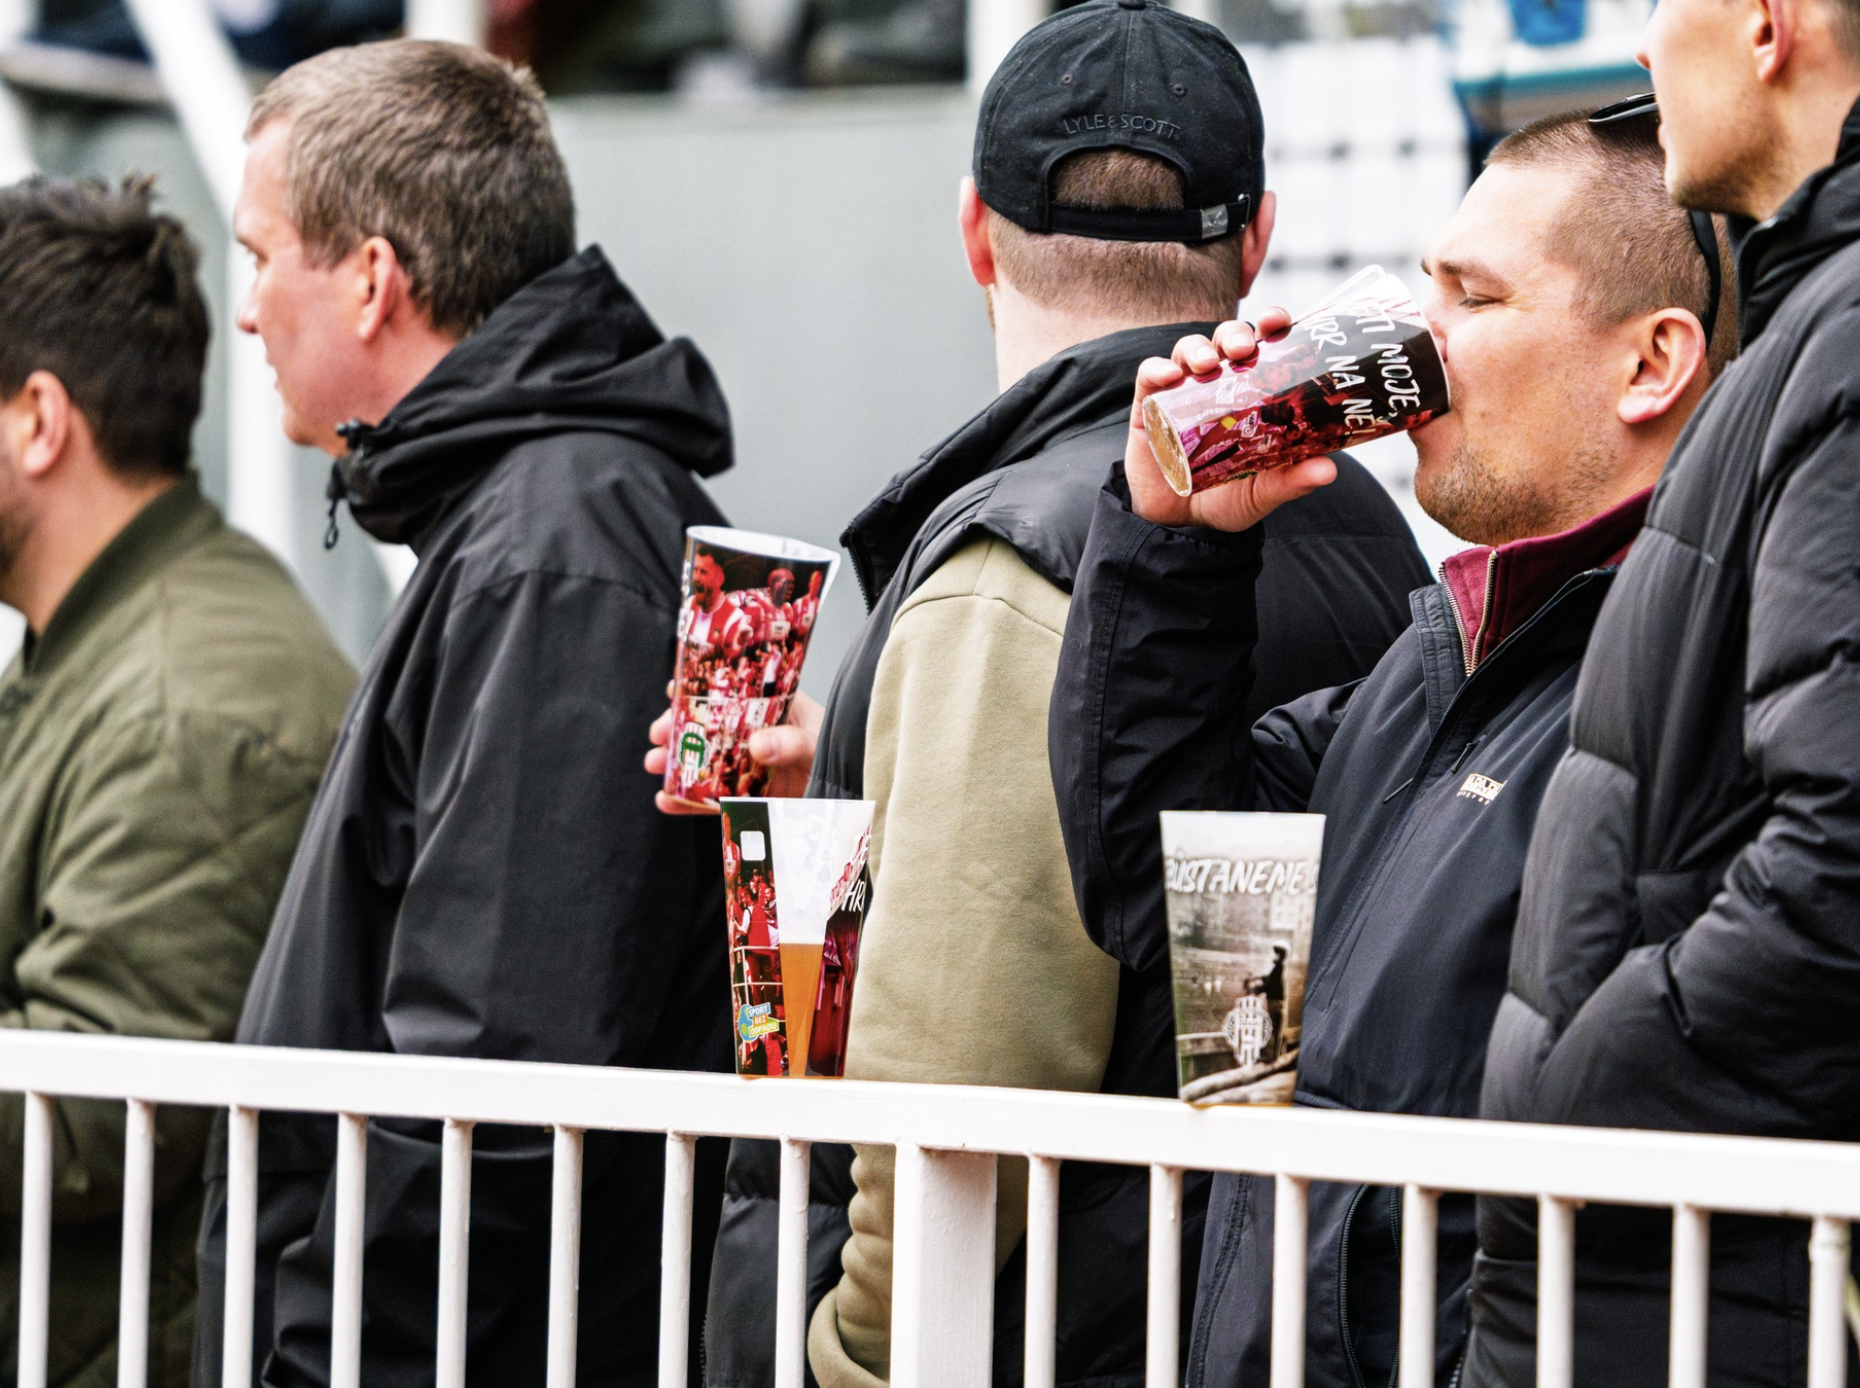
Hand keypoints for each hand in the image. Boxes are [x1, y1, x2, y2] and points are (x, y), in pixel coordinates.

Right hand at [645, 689, 824, 814]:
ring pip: (704, 761)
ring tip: (655, 764)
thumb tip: (757, 744)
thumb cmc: (838, 758)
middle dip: (678, 729)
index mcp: (773, 708)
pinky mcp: (748, 797)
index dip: (701, 688)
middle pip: (708, 727)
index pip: (732, 690)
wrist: (850, 800)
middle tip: (657, 733)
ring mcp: (749, 766)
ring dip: (676, 763)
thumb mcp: (819, 743)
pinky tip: (668, 801)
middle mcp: (756, 734)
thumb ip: (792, 742)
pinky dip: (689, 801)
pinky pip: (713, 797)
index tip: (675, 688)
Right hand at [1126, 310, 1337, 532]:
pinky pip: (1149, 375)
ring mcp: (1181, 393)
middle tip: (1243, 349)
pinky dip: (1157, 369)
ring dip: (1198, 348)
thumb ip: (1291, 480)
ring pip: (1188, 350)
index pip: (1262, 346)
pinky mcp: (1148, 407)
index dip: (1270, 325)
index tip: (1277, 321)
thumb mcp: (1262, 491)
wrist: (1178, 524)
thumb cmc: (1225, 499)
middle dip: (1234, 334)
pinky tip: (1169, 376)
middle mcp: (1217, 384)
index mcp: (1250, 392)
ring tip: (1208, 363)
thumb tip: (1328, 469)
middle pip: (1225, 339)